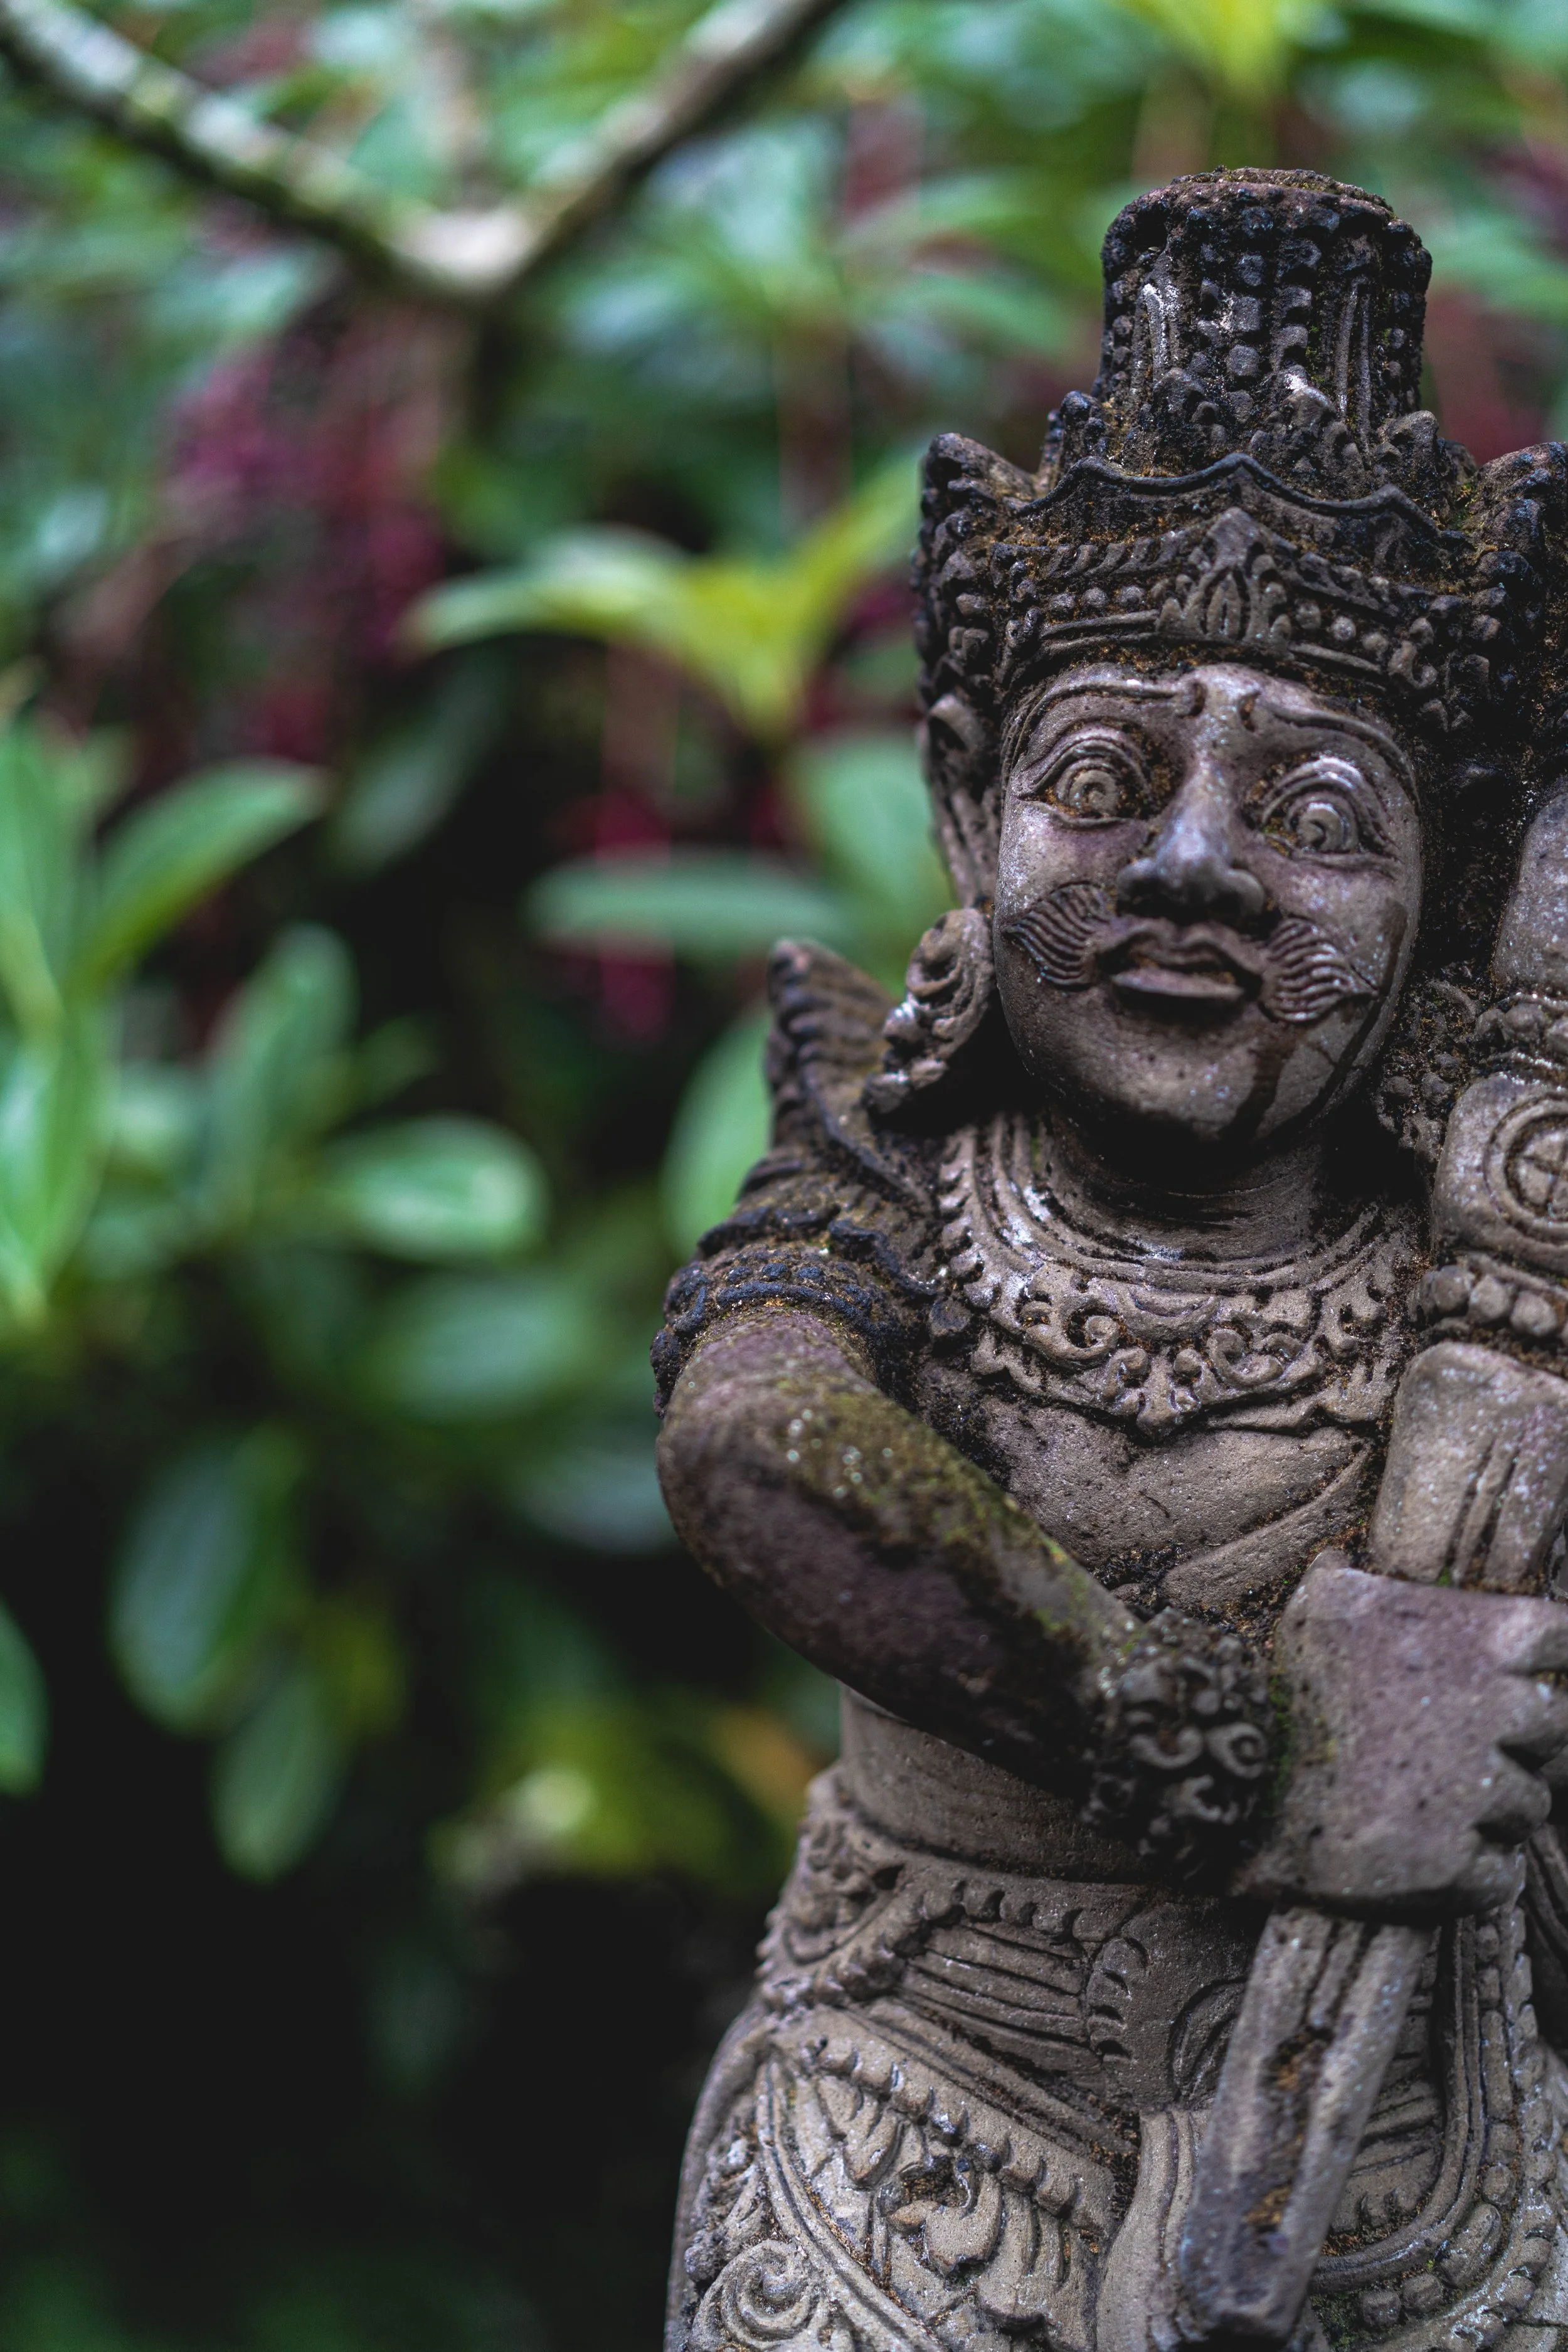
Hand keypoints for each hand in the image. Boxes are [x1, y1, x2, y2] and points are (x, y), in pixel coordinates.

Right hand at [1240, 1551, 1567, 1916]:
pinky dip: (1471, 1870)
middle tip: (1455, 1751)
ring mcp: (1477, 1788)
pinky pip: (1498, 1873)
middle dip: (1519, 1744)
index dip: (1545, 1665)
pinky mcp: (1454, 1860)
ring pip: (1529, 1804)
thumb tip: (1342, 1553)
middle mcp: (1493, 1709)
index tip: (1511, 1681)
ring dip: (1490, 1809)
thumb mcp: (1317, 1609)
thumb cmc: (1286, 1689)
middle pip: (1557, 1729)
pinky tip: (1419, 1850)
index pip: (1563, 1640)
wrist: (1232, 1787)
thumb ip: (1346, 1575)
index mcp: (1477, 1639)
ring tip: (1421, 1801)